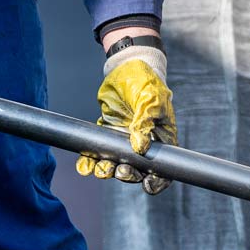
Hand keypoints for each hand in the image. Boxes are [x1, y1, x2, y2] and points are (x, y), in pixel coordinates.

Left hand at [78, 44, 174, 193]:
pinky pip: (98, 153)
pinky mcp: (107, 135)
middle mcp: (143, 144)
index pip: (164, 167)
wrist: (124, 67)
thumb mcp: (150, 98)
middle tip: (119, 170)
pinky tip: (85, 165)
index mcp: (162, 139)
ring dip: (107, 171)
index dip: (158, 180)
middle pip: (138, 171)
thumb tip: (140, 148)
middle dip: (128, 175)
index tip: (148, 182)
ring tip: (101, 168)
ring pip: (116, 165)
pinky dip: (90, 162)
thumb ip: (145, 122)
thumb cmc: (145, 81)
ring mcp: (124, 141)